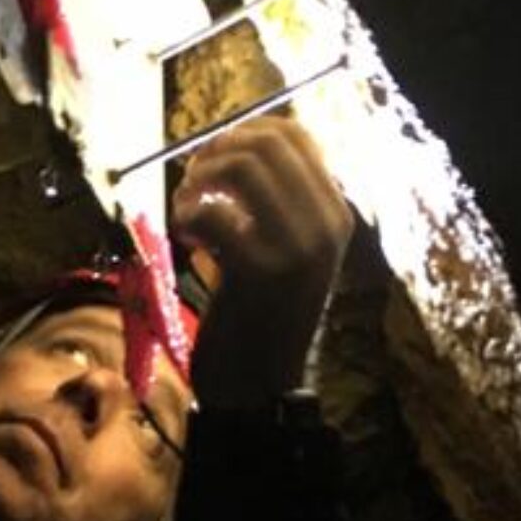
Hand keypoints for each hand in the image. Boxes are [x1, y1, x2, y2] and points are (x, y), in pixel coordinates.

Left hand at [170, 116, 352, 408]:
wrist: (259, 388)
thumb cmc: (260, 320)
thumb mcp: (282, 253)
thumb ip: (273, 204)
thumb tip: (235, 145)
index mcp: (335, 215)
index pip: (296, 135)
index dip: (244, 132)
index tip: (214, 159)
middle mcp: (326, 225)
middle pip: (266, 142)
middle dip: (216, 151)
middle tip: (192, 184)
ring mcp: (297, 247)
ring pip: (242, 166)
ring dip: (200, 179)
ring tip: (186, 211)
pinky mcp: (260, 271)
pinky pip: (214, 213)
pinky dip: (188, 214)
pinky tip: (184, 237)